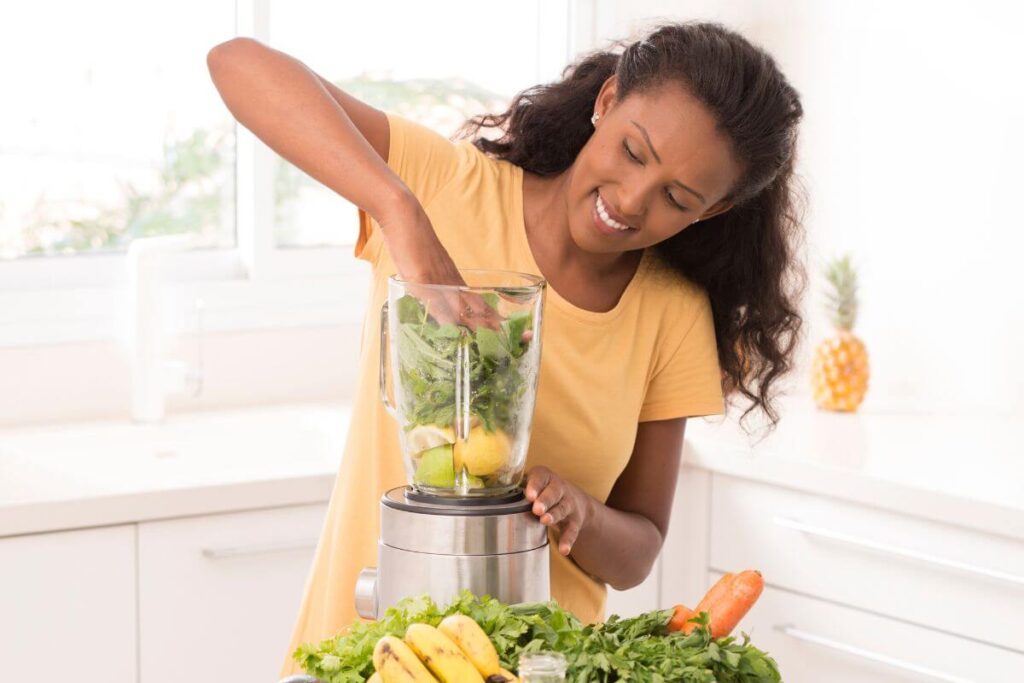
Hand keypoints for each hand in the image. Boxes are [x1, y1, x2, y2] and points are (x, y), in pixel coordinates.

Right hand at [377, 199, 501, 331]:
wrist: (405, 216)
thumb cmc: (413, 239)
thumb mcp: (426, 266)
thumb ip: (431, 284)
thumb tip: (434, 299)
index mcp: (453, 279)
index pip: (476, 301)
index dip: (488, 316)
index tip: (501, 329)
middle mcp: (450, 281)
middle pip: (475, 306)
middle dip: (489, 323)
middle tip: (506, 337)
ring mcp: (438, 278)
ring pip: (460, 305)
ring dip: (473, 323)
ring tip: (489, 336)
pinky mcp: (423, 276)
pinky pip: (435, 298)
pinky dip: (443, 314)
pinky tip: (450, 327)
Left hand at [524, 466, 590, 555]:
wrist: (576, 501)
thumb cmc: (544, 492)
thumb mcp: (534, 485)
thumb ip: (518, 488)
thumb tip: (494, 493)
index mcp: (545, 477)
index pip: (540, 477)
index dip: (535, 485)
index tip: (530, 495)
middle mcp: (559, 488)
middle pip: (554, 492)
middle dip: (545, 500)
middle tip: (536, 509)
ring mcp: (568, 504)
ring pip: (562, 508)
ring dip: (554, 515)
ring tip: (545, 521)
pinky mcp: (575, 521)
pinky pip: (571, 530)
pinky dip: (567, 540)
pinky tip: (563, 550)